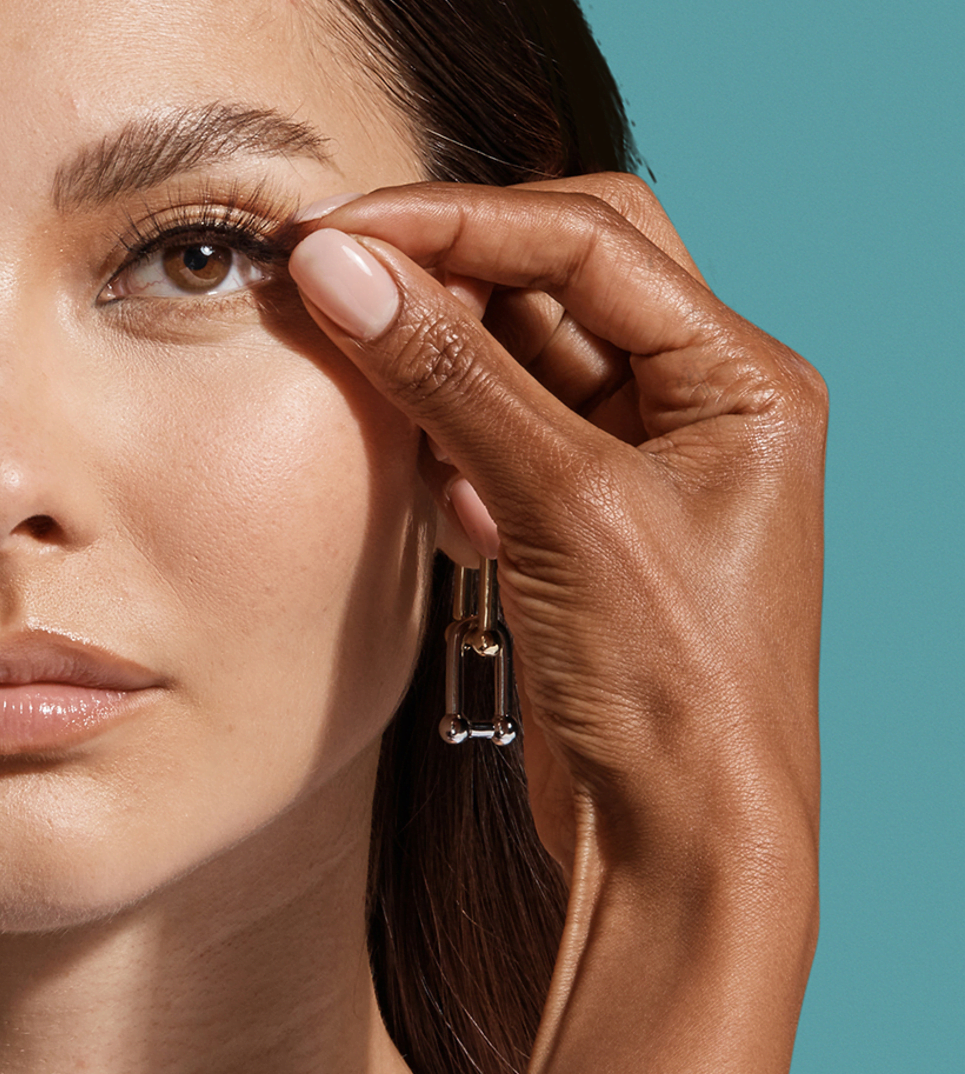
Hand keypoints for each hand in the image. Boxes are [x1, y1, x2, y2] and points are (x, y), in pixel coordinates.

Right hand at [292, 174, 825, 1073]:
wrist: (685, 849)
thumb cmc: (673, 687)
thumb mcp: (561, 506)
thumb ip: (449, 375)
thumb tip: (343, 267)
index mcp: (742, 378)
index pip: (585, 241)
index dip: (454, 224)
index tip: (338, 235)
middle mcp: (703, 406)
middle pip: (557, 279)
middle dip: (445, 269)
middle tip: (331, 273)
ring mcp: (641, 468)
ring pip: (518, 356)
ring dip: (435, 355)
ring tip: (350, 362)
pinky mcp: (581, 528)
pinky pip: (499, 437)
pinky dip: (445, 437)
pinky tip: (417, 478)